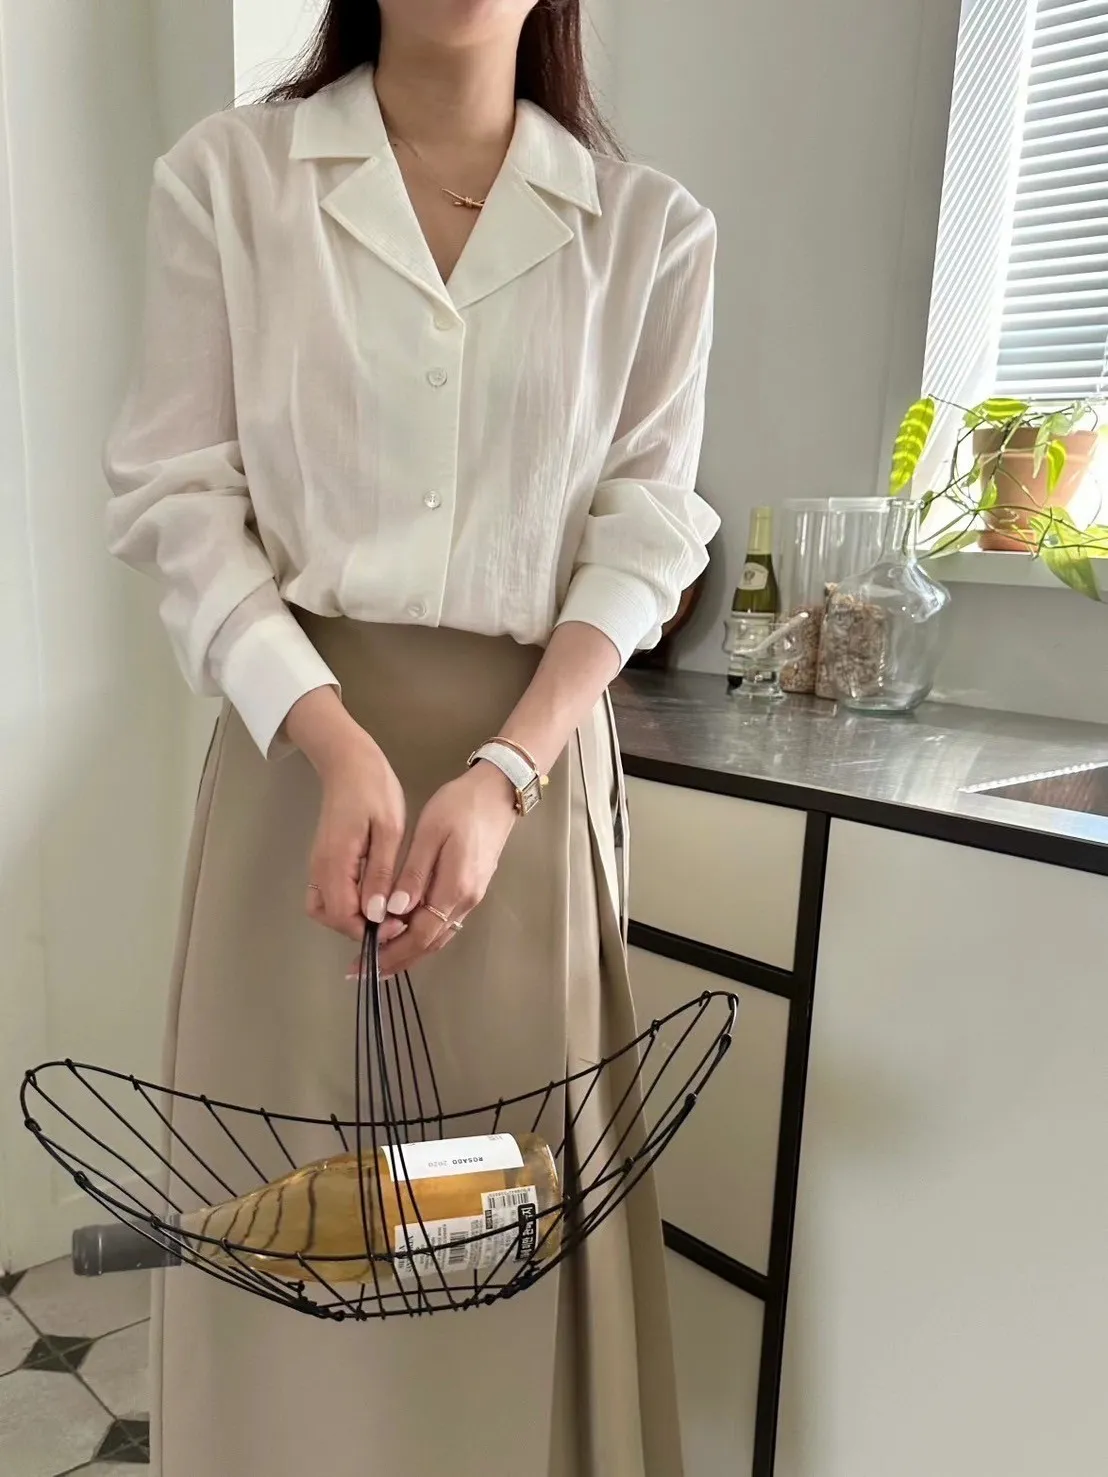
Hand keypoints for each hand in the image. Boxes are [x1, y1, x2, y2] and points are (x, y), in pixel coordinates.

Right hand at [286, 690, 407, 942]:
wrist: (349, 761)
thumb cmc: (373, 790)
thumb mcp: (388, 830)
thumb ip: (379, 875)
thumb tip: (375, 915)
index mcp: (336, 862)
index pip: (343, 916)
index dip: (369, 930)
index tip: (397, 925)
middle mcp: (319, 869)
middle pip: (330, 918)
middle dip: (360, 928)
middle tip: (393, 920)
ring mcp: (318, 865)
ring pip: (326, 909)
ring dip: (351, 918)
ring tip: (384, 912)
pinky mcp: (323, 860)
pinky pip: (327, 894)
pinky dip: (345, 905)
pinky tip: (371, 897)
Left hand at [377, 762, 517, 977]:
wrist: (499, 792)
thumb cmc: (461, 806)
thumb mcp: (431, 832)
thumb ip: (414, 873)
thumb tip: (394, 910)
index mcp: (455, 888)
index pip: (420, 934)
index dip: (391, 952)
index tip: (364, 960)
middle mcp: (466, 901)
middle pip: (429, 943)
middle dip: (396, 960)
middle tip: (363, 970)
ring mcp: (472, 897)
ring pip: (438, 937)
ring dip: (408, 952)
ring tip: (379, 959)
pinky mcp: (471, 889)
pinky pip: (444, 924)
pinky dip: (422, 936)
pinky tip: (404, 934)